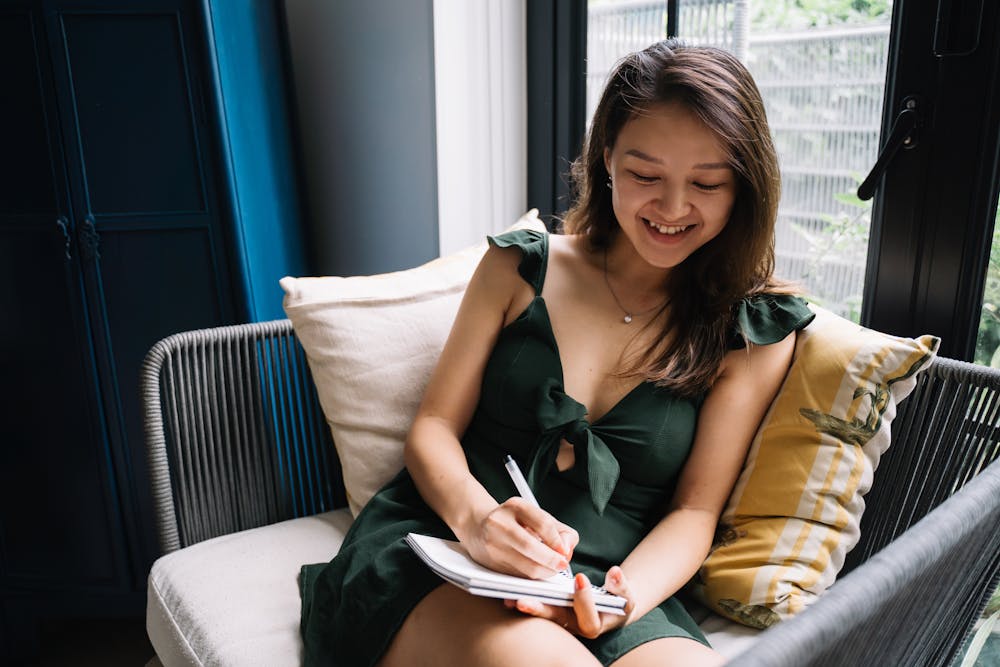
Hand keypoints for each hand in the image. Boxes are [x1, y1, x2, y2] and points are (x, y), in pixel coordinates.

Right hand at [461, 497, 578, 578]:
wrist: (477, 526)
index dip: (557, 540)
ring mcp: (492, 544)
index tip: (565, 551)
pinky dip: (531, 577)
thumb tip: (567, 549)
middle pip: (530, 546)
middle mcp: (500, 523)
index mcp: (515, 506)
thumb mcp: (535, 517)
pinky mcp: (490, 563)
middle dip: (551, 560)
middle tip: (562, 564)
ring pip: (524, 566)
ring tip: (552, 569)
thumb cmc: (513, 522)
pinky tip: (536, 571)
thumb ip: (559, 530)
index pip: (542, 523)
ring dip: (544, 571)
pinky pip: (518, 575)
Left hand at [505, 567, 636, 638]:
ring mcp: (562, 621)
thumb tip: (614, 573)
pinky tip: (509, 594)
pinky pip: (538, 608)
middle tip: (524, 600)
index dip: (584, 600)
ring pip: (544, 615)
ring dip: (528, 607)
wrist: (612, 606)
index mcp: (596, 624)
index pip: (589, 619)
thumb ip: (620, 585)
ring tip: (510, 598)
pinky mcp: (553, 612)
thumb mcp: (625, 593)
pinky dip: (525, 601)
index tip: (580, 578)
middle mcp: (575, 627)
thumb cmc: (618, 599)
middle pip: (557, 620)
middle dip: (541, 610)